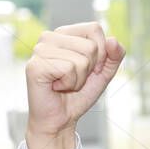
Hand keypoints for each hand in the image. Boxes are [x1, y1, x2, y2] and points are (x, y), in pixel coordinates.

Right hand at [24, 21, 125, 148]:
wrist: (61, 119)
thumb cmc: (78, 95)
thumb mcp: (103, 73)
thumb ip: (114, 56)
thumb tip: (113, 40)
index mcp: (64, 33)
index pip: (94, 29)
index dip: (101, 53)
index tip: (89, 69)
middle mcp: (49, 37)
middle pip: (91, 46)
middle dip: (89, 69)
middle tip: (73, 78)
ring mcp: (40, 50)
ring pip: (81, 59)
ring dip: (79, 78)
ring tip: (64, 83)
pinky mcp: (35, 65)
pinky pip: (69, 69)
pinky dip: (69, 83)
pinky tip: (56, 87)